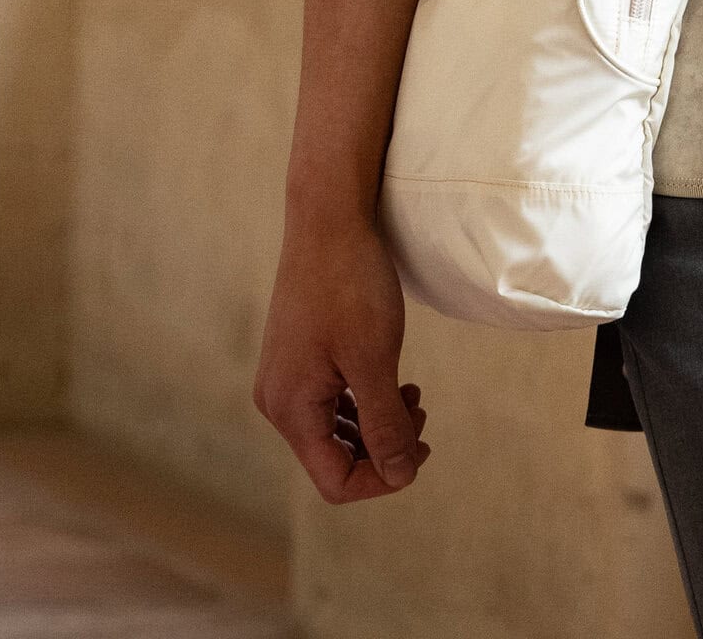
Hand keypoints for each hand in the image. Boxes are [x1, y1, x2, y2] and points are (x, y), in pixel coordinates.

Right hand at [253, 208, 430, 501]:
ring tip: (414, 396)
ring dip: (379, 424)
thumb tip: (399, 476)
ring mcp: (286, 379)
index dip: (382, 478)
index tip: (422, 448)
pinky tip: (397, 383)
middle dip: (384, 448)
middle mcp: (279, 401)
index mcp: (291, 409)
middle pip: (335, 459)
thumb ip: (385, 423)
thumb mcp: (374, 360)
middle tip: (422, 415)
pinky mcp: (299, 360)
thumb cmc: (351, 286)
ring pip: (336, 431)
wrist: (329, 221)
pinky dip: (366, 403)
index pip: (335, 480)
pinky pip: (332, 403)